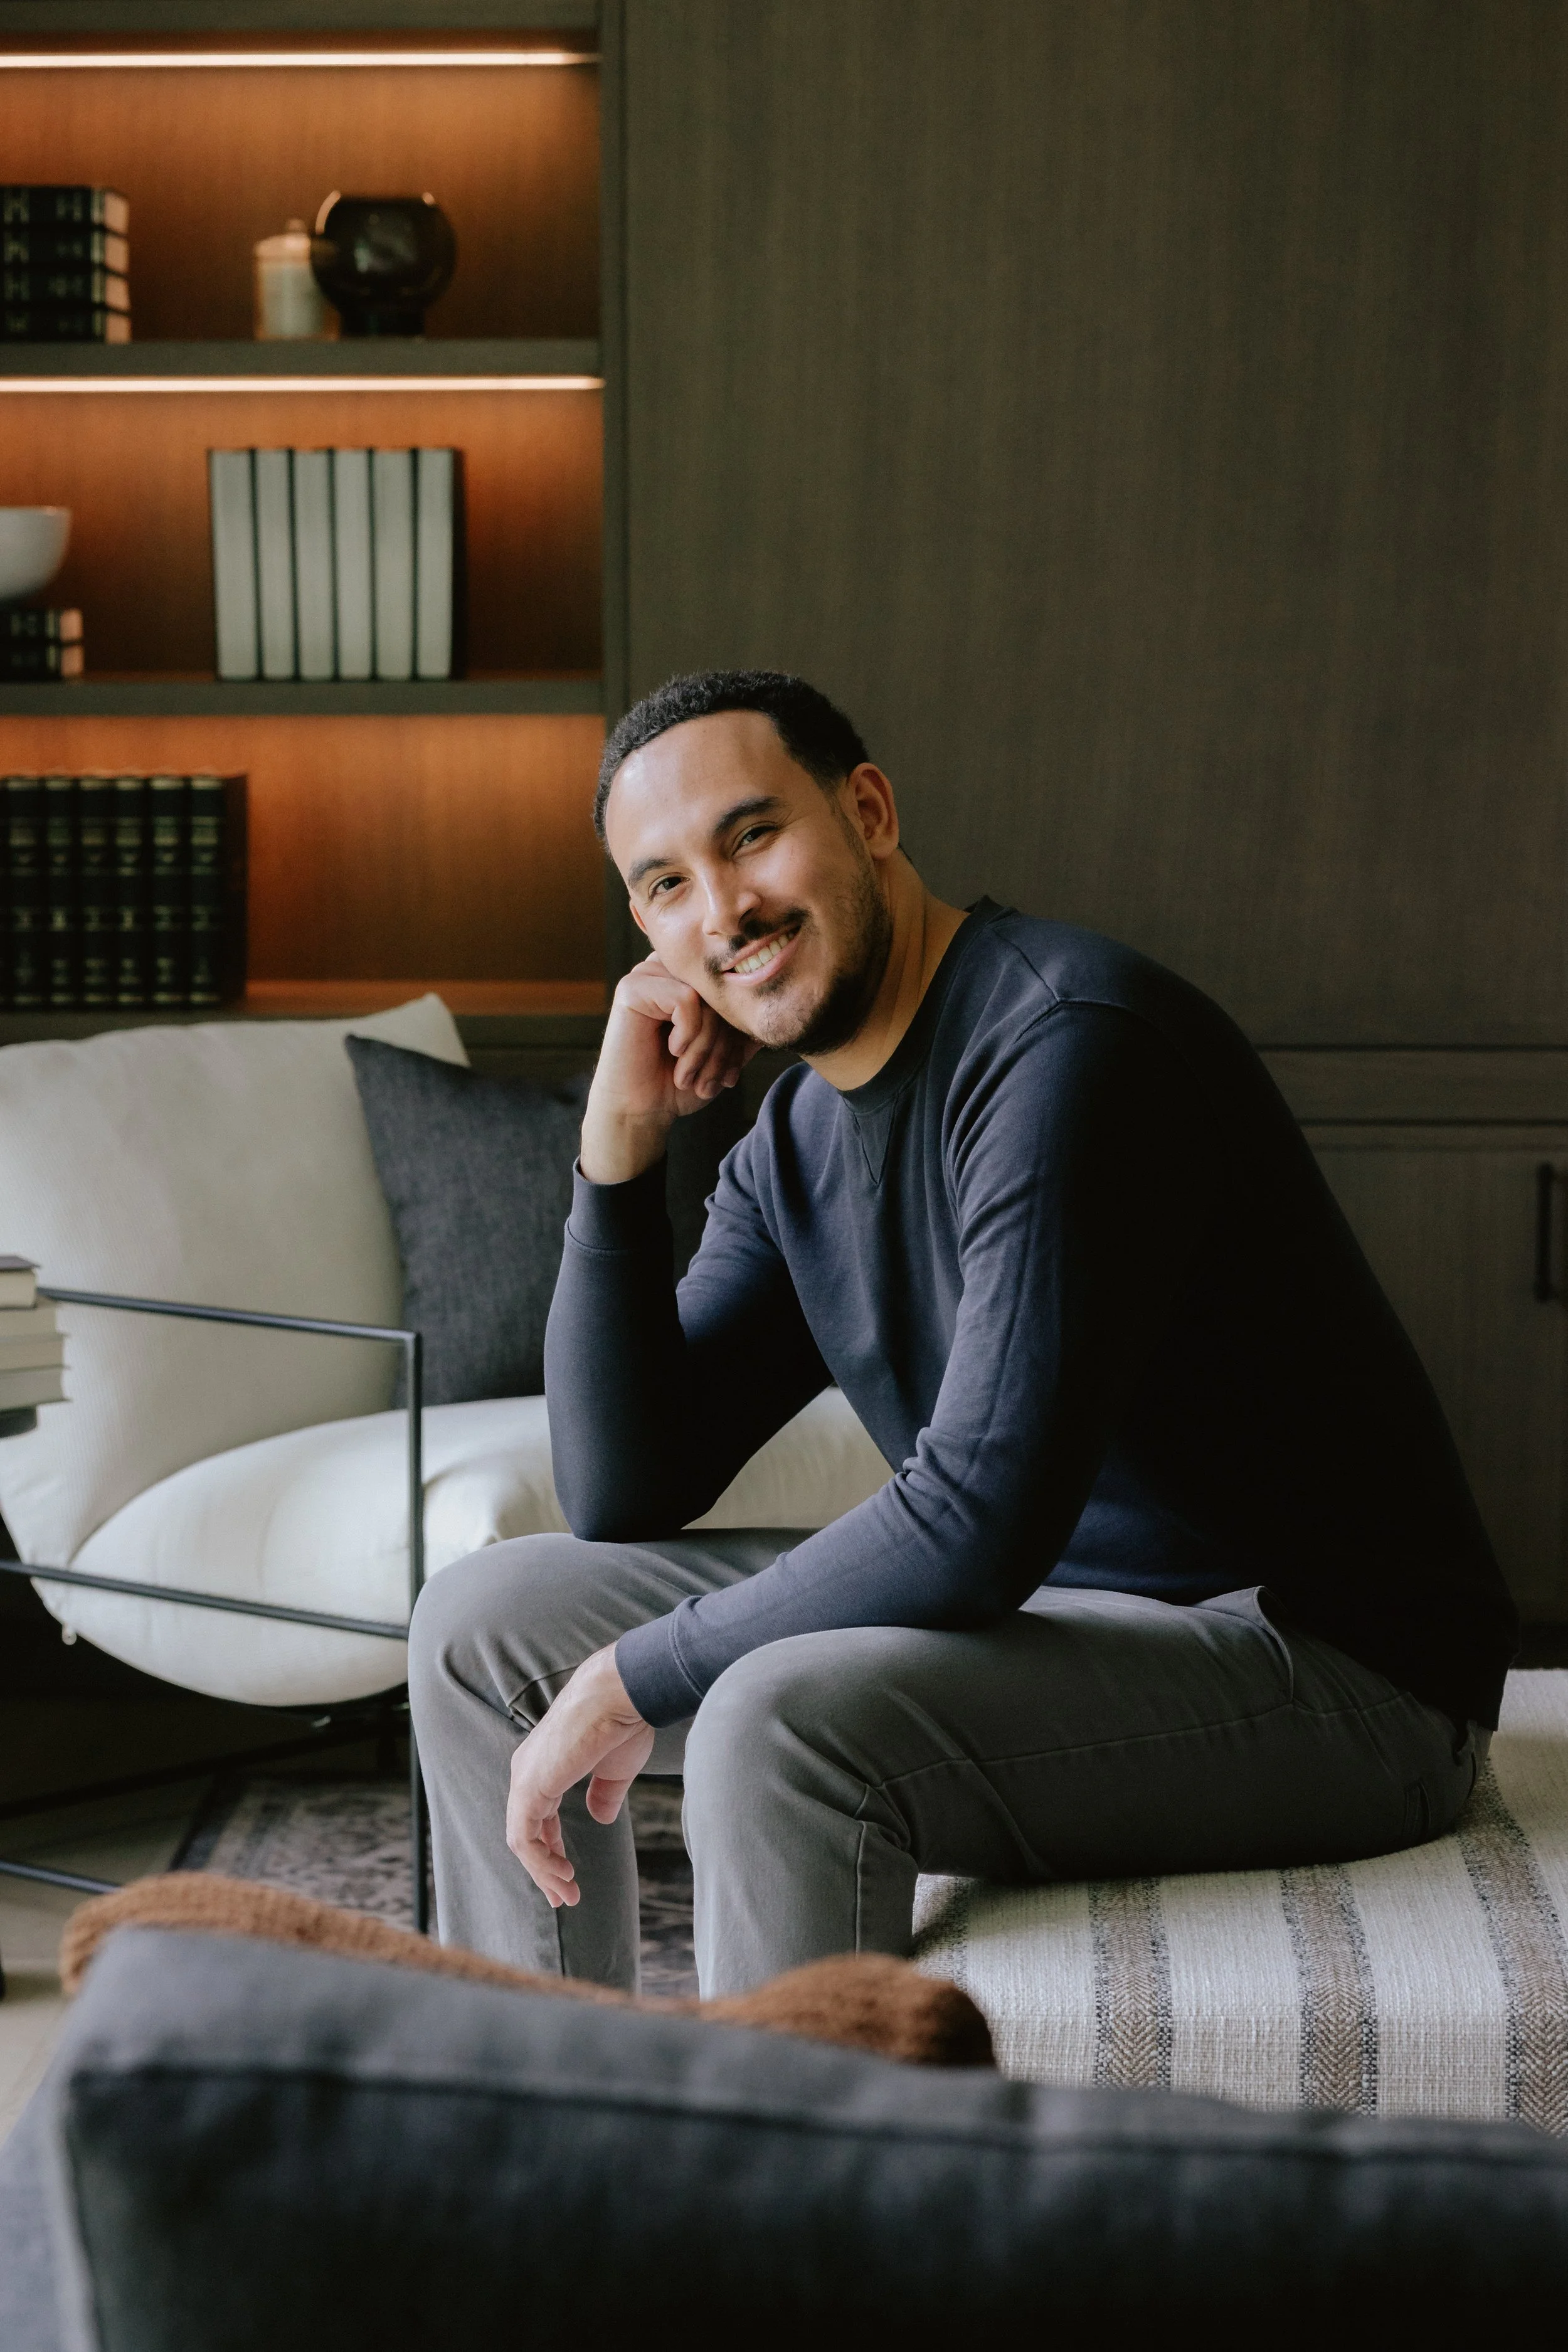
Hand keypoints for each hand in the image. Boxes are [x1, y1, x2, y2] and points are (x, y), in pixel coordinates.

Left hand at [505, 1645, 654, 1908]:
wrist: (622, 1693)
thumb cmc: (622, 1720)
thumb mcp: (615, 1769)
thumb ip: (604, 1794)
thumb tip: (601, 1817)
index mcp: (546, 1764)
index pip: (538, 1816)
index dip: (552, 1848)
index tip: (569, 1875)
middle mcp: (528, 1771)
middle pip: (526, 1832)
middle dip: (545, 1869)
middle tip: (565, 1897)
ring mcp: (525, 1777)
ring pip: (522, 1840)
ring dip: (544, 1872)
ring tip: (568, 1892)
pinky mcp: (529, 1786)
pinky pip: (524, 1837)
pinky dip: (541, 1862)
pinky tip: (563, 1875)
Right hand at [580, 953, 757, 1184]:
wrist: (640, 1111)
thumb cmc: (678, 1083)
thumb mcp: (724, 1055)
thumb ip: (747, 1031)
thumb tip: (781, 1011)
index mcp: (688, 981)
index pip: (736, 991)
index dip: (739, 1034)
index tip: (730, 1076)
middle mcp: (668, 971)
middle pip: (721, 993)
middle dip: (724, 1044)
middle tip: (711, 1082)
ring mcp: (648, 975)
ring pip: (705, 998)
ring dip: (705, 1046)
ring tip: (688, 1075)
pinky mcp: (632, 988)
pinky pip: (685, 1001)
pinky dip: (688, 1035)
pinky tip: (672, 1052)